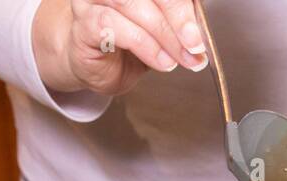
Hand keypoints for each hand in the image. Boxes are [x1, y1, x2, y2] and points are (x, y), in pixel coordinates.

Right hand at [33, 0, 207, 96]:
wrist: (97, 67)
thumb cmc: (129, 44)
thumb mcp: (163, 31)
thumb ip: (180, 24)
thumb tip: (201, 33)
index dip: (185, 4)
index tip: (202, 29)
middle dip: (178, 17)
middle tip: (195, 44)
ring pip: (131, 4)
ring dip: (162, 35)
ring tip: (179, 58)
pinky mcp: (85, 23)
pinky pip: (114, 27)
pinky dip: (144, 46)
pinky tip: (161, 62)